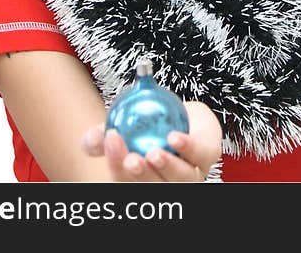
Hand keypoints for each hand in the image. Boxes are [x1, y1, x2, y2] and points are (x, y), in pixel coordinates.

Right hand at [82, 101, 222, 181]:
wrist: (184, 113)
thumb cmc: (150, 126)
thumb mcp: (124, 126)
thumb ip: (104, 132)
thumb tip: (92, 139)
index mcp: (143, 178)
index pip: (125, 180)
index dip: (116, 166)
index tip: (110, 141)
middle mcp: (167, 181)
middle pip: (152, 186)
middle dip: (140, 175)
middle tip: (131, 160)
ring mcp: (190, 171)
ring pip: (179, 179)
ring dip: (166, 167)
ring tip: (154, 153)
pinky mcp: (208, 154)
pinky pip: (200, 154)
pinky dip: (187, 147)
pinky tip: (175, 138)